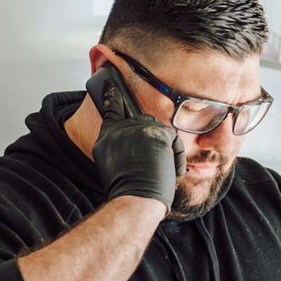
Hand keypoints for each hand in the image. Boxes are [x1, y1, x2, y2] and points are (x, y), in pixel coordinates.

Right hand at [86, 63, 182, 203]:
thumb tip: (134, 144)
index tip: (110, 83)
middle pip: (139, 120)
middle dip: (149, 138)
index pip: (110, 109)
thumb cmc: (126, 191)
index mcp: (105, 138)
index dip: (111, 96)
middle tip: (150, 158)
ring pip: (157, 132)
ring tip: (155, 171)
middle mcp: (119, 129)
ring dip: (161, 150)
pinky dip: (174, 157)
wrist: (136, 198)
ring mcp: (138, 128)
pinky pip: (172, 140)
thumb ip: (120, 149)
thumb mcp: (113, 167)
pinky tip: (167, 170)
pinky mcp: (157, 132)